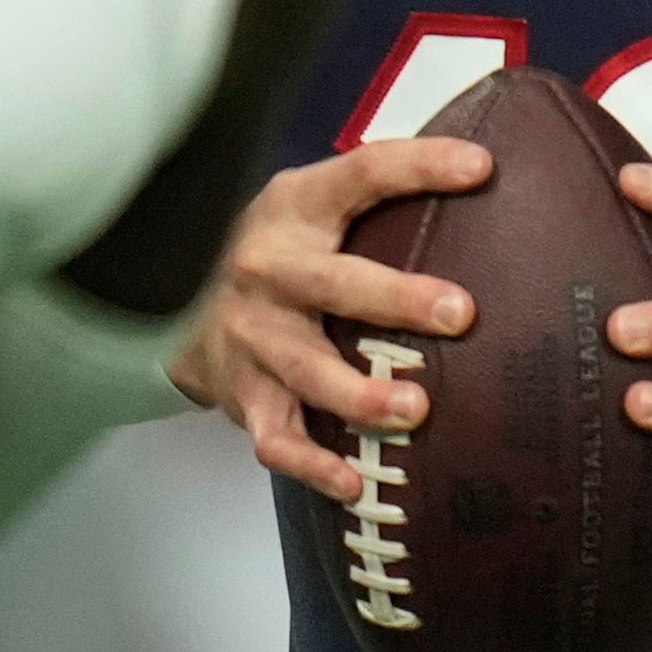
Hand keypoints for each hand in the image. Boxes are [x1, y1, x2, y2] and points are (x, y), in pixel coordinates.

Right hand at [168, 134, 491, 502]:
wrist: (170, 302)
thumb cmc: (273, 251)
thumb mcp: (309, 204)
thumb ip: (375, 194)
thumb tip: (481, 174)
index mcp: (297, 209)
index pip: (361, 174)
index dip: (421, 167)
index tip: (481, 168)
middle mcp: (269, 270)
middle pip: (333, 285)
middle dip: (397, 300)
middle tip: (460, 314)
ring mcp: (253, 338)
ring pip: (306, 371)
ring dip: (360, 395)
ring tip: (413, 411)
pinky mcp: (245, 396)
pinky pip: (278, 438)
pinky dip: (314, 465)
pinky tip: (354, 484)